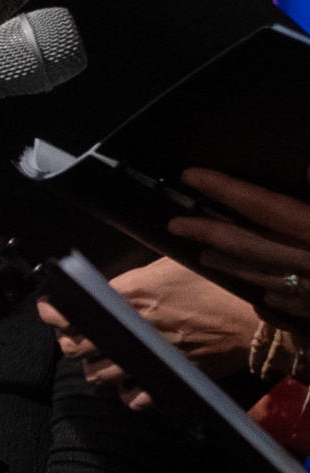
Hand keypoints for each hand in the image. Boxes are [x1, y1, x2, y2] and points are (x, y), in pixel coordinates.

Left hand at [40, 256, 262, 410]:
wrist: (250, 319)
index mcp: (133, 294)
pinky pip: (136, 396)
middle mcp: (135, 326)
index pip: (79, 307)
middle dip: (70, 342)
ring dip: (94, 368)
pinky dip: (128, 394)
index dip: (55, 312)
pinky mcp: (167, 376)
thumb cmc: (212, 286)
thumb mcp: (168, 267)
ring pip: (100, 372)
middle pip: (80, 344)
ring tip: (98, 362)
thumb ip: (134, 278)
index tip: (48, 311)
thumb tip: (106, 285)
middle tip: (73, 337)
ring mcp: (149, 355)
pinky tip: (128, 389)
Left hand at [170, 169, 309, 322]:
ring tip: (203, 255)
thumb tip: (308, 168)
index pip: (262, 206)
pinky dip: (266, 293)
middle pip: (246, 244)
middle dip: (208, 232)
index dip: (225, 190)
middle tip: (175, 225)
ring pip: (259, 276)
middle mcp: (306, 262)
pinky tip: (258, 291)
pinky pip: (284, 304)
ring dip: (228, 265)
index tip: (192, 177)